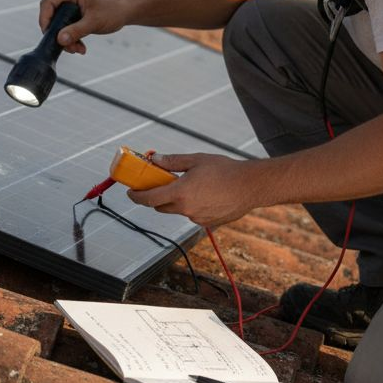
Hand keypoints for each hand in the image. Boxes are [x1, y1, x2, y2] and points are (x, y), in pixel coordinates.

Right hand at [39, 0, 132, 54]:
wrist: (128, 9)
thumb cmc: (113, 10)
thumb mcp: (94, 21)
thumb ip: (76, 30)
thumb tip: (60, 40)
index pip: (47, 4)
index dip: (44, 20)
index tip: (49, 35)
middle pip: (52, 17)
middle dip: (59, 35)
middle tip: (68, 47)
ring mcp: (72, 6)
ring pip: (60, 25)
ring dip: (67, 40)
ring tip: (79, 49)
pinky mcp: (77, 15)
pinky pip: (68, 28)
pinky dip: (73, 38)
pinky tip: (82, 48)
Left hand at [126, 153, 256, 229]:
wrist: (251, 186)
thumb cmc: (225, 170)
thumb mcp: (196, 160)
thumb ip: (173, 162)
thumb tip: (155, 159)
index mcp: (180, 192)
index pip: (149, 199)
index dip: (136, 197)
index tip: (131, 192)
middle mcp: (186, 209)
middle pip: (161, 207)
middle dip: (157, 197)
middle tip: (160, 184)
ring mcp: (197, 218)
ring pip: (178, 210)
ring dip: (177, 200)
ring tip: (192, 186)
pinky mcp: (208, 223)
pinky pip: (193, 214)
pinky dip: (193, 206)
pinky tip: (207, 194)